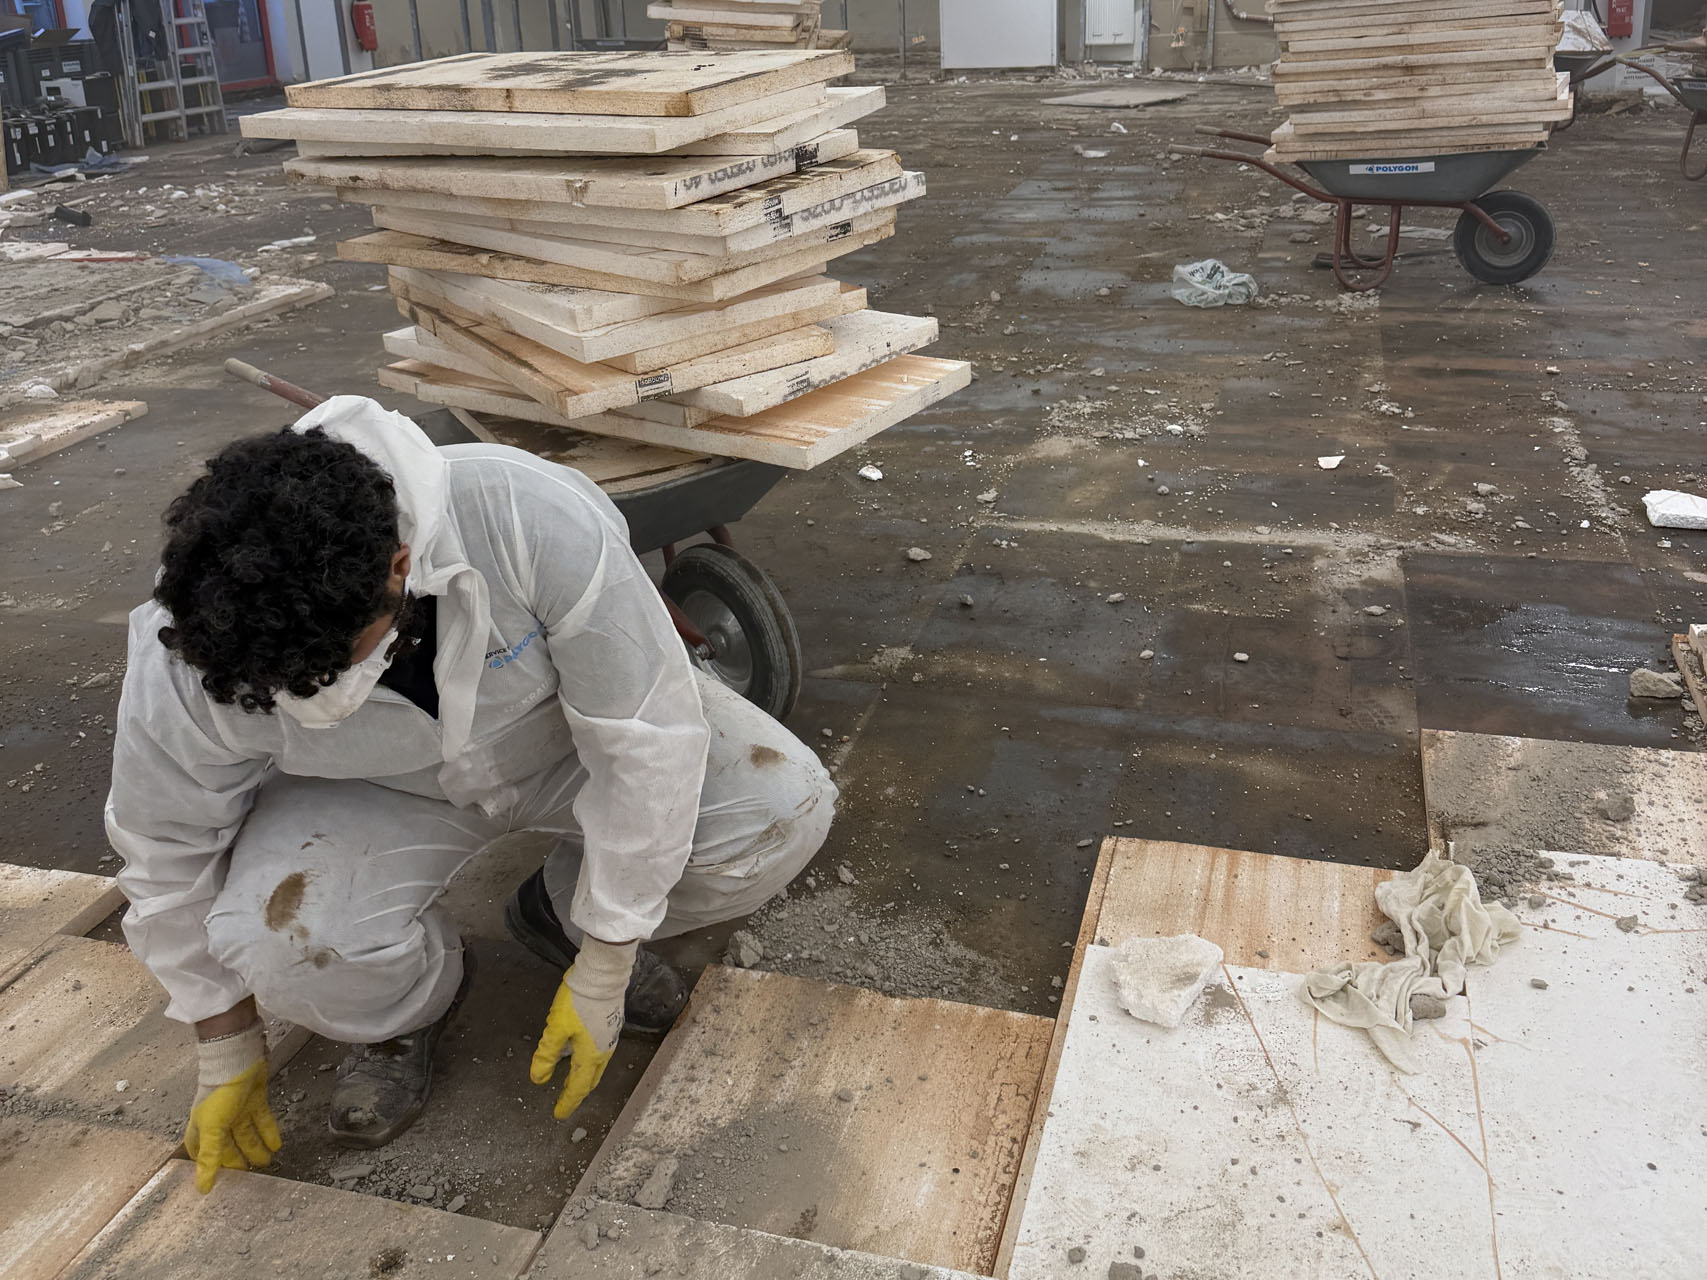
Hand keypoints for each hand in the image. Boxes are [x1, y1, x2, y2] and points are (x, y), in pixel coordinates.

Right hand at [185, 1021, 280, 1192]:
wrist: (238, 1057)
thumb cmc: (219, 1091)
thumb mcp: (211, 1127)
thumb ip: (209, 1156)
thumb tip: (202, 1187)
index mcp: (202, 1127)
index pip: (202, 1153)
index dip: (208, 1166)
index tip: (216, 1183)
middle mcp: (219, 1119)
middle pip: (228, 1145)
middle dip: (238, 1160)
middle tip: (250, 1176)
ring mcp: (238, 1108)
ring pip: (247, 1134)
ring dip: (256, 1148)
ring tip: (267, 1163)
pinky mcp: (255, 1098)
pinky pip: (262, 1119)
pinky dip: (269, 1132)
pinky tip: (276, 1144)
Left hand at [529, 937, 634, 1120]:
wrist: (603, 975)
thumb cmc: (579, 1001)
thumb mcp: (556, 1029)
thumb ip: (546, 1055)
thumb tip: (538, 1079)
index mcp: (590, 1056)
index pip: (578, 1088)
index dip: (567, 1102)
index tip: (558, 1113)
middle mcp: (603, 1051)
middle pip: (590, 1080)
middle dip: (576, 1092)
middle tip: (564, 1099)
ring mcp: (610, 1038)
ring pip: (596, 1066)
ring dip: (583, 1077)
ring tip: (571, 1079)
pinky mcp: (611, 1025)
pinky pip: (600, 1052)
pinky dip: (589, 1062)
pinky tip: (580, 1052)